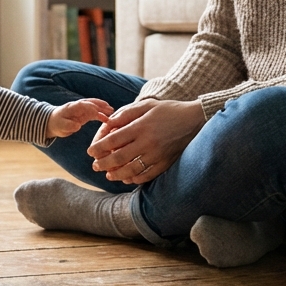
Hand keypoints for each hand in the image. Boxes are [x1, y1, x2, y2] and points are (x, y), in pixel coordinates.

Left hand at [47, 98, 113, 138]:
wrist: (53, 122)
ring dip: (103, 108)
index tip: (98, 112)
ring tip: (112, 112)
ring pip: (94, 106)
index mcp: (72, 107)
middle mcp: (78, 106)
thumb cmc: (56, 123)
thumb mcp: (60, 126)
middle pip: (91, 103)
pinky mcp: (85, 114)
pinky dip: (101, 113)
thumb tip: (77, 126)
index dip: (90, 107)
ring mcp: (83, 109)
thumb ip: (68, 125)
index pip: (82, 105)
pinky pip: (95, 112)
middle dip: (100, 106)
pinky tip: (108, 116)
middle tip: (110, 110)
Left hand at [87, 99, 204, 184]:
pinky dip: (135, 179)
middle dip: (103, 163)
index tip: (90, 151)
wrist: (195, 119)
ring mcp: (157, 155)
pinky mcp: (166, 163)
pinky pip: (148, 175)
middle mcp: (148, 142)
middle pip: (119, 158)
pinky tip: (127, 178)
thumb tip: (108, 123)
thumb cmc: (169, 110)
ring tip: (108, 175)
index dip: (99, 147)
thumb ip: (126, 113)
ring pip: (132, 170)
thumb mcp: (147, 105)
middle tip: (95, 166)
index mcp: (141, 127)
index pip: (113, 140)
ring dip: (117, 174)